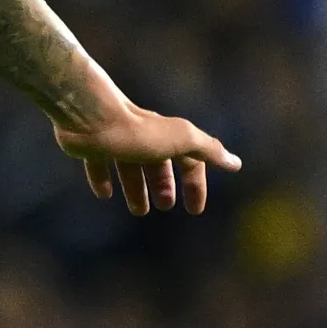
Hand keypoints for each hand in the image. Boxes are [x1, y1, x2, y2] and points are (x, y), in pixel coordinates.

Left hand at [52, 97, 239, 214]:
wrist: (90, 116)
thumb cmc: (137, 131)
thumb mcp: (181, 140)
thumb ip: (207, 150)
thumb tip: (236, 163)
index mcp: (168, 136)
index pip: (190, 162)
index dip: (196, 185)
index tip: (195, 210)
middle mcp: (144, 136)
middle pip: (158, 164)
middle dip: (164, 185)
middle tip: (164, 206)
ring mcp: (117, 140)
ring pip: (129, 166)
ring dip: (135, 189)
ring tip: (138, 211)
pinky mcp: (91, 146)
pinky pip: (99, 164)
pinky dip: (102, 179)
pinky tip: (104, 194)